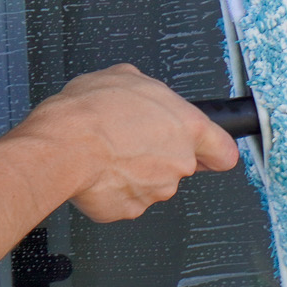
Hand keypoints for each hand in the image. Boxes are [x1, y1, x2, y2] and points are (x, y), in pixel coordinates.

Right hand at [16, 64, 239, 221]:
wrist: (62, 148)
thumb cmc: (90, 112)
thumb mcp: (122, 76)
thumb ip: (146, 90)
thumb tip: (140, 93)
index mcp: (186, 127)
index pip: (223, 151)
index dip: (214, 152)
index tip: (207, 152)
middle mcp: (178, 162)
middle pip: (179, 165)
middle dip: (157, 155)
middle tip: (128, 140)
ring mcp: (156, 191)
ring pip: (151, 182)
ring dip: (133, 171)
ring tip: (105, 152)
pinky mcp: (130, 210)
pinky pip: (126, 198)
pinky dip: (113, 188)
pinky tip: (96, 171)